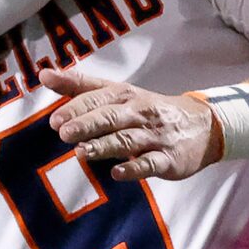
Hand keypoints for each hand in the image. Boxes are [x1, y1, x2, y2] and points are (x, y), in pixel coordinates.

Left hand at [44, 69, 221, 181]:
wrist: (204, 126)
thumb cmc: (150, 110)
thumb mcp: (120, 93)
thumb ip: (82, 86)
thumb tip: (45, 74)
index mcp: (126, 95)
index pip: (99, 98)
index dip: (77, 108)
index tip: (56, 120)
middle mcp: (140, 112)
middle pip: (111, 117)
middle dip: (87, 124)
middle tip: (63, 133)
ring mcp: (155, 136)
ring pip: (127, 140)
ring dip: (104, 146)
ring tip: (81, 153)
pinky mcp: (169, 159)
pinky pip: (150, 164)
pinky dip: (134, 168)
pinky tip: (117, 173)